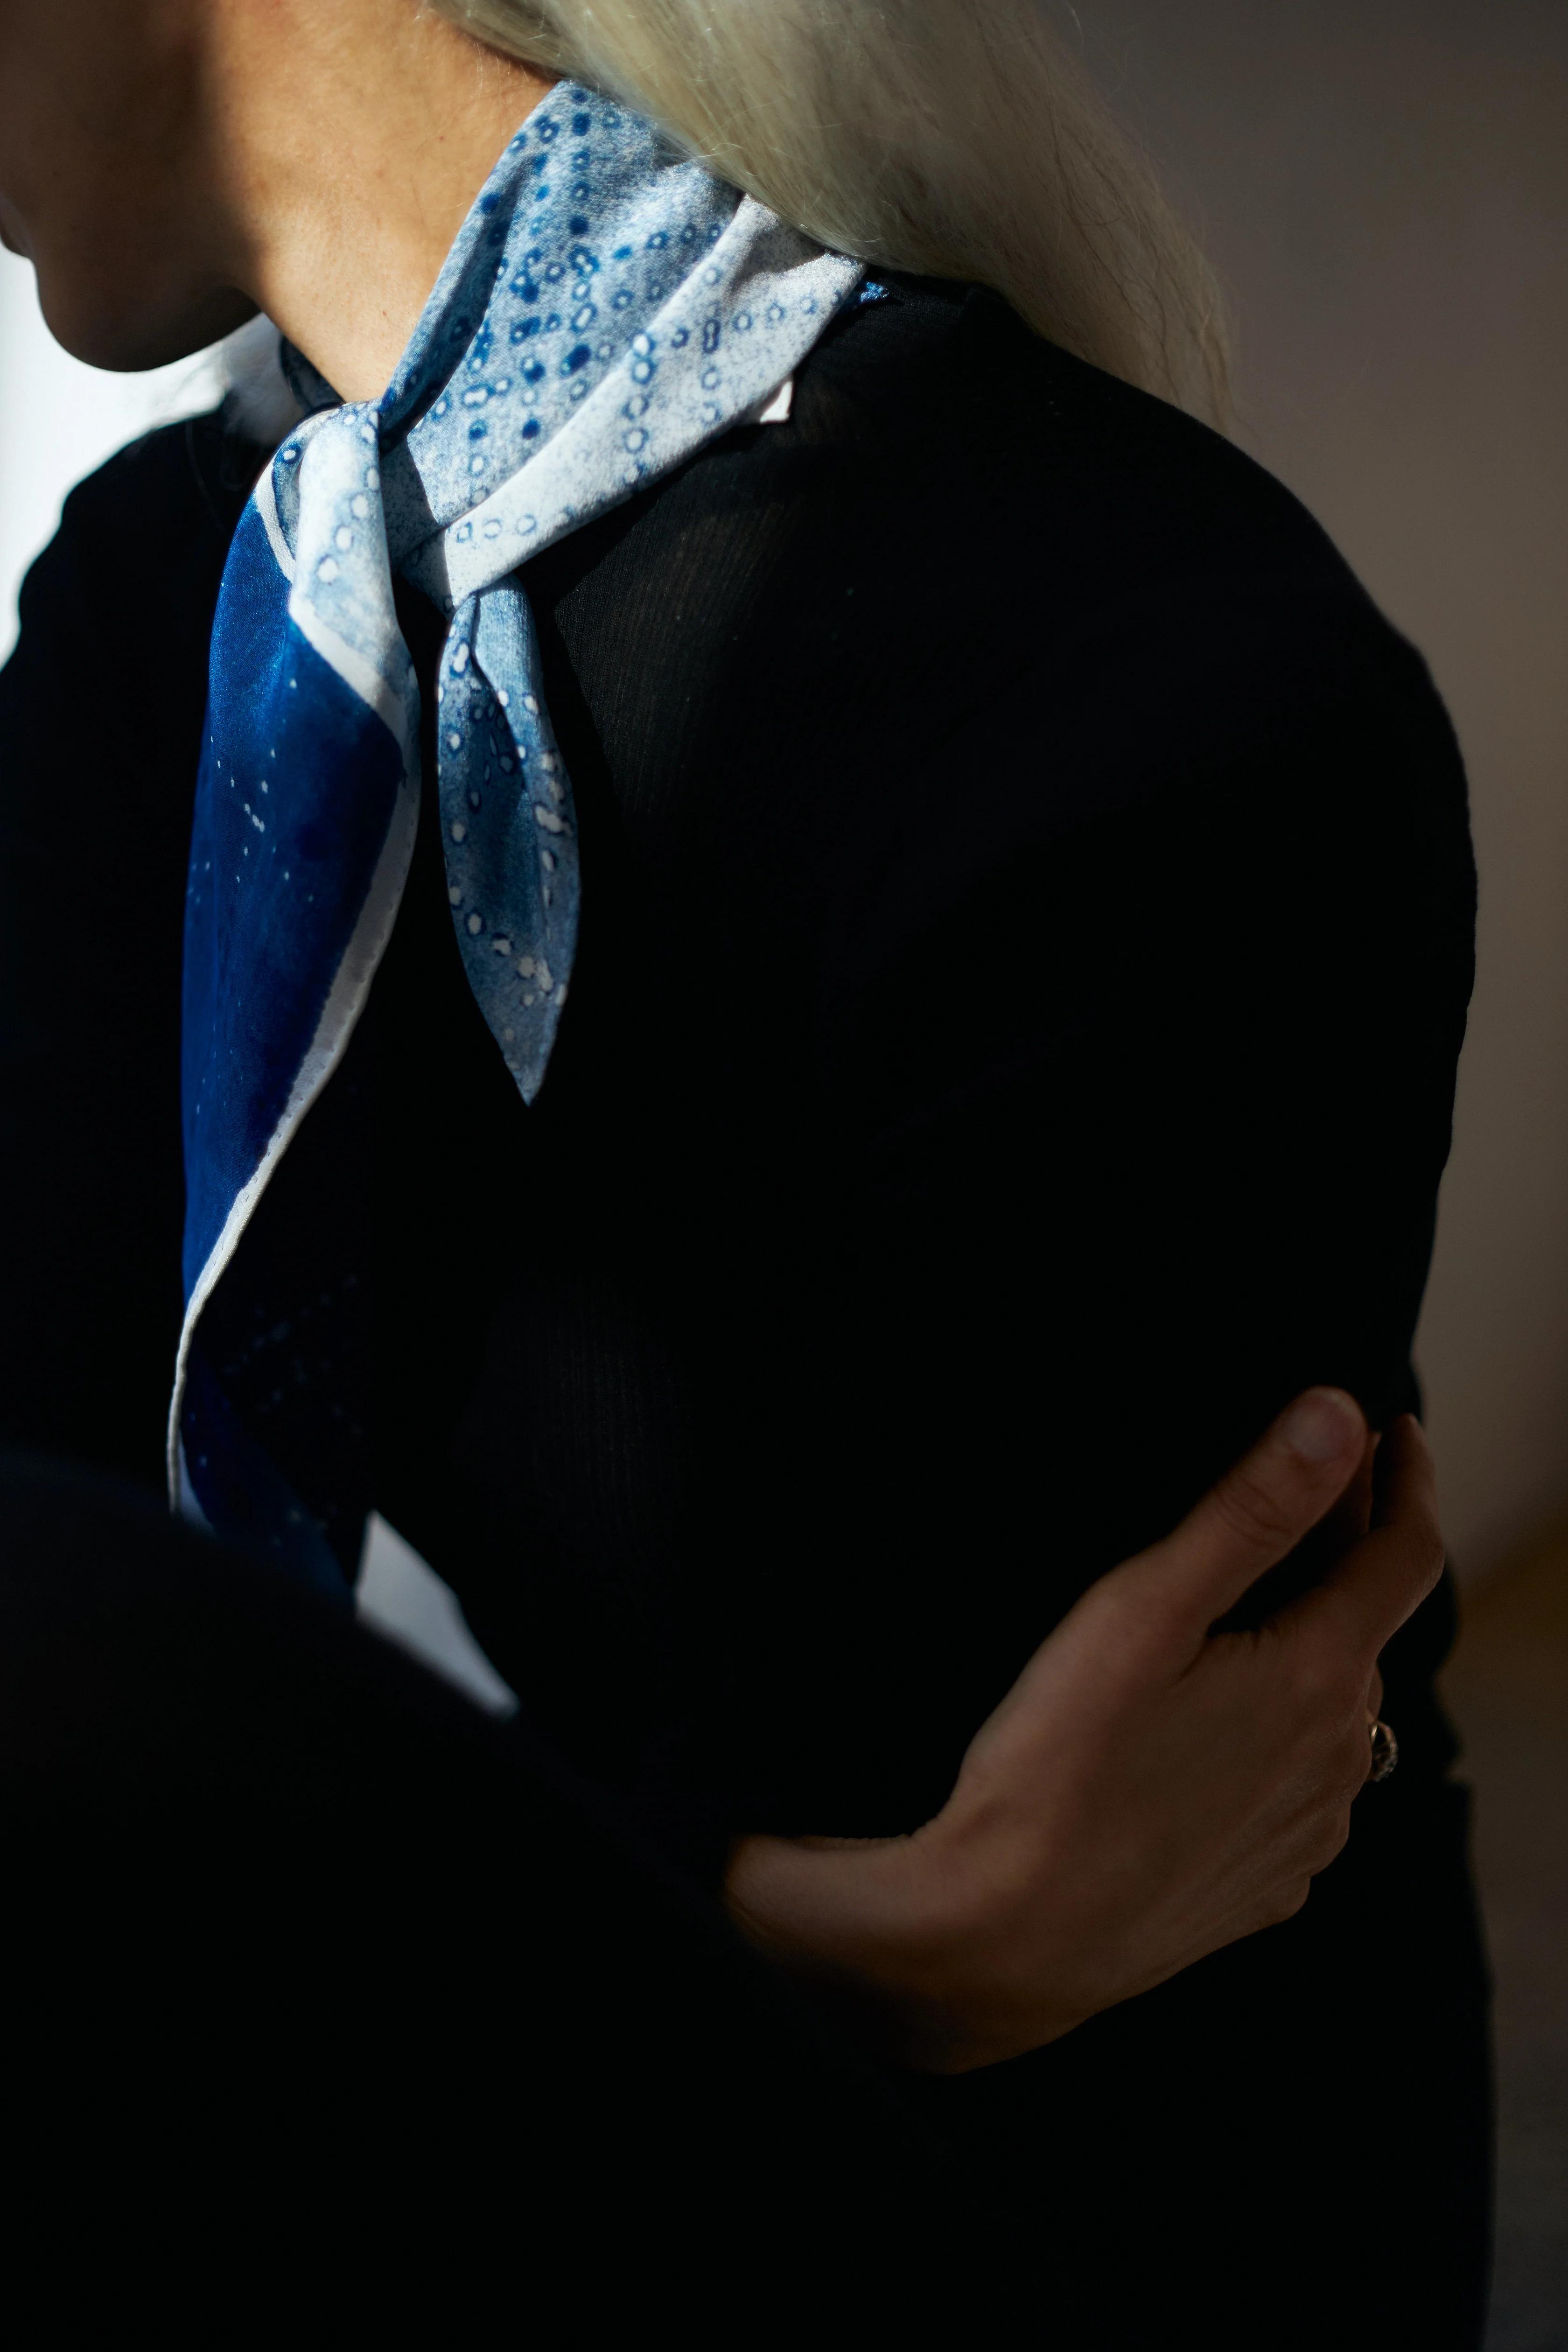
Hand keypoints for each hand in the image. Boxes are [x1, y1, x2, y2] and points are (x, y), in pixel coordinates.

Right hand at [724, 1392, 1441, 2072]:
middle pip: (1366, 1625)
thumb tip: (1337, 1416)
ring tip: (1253, 1610)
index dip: (1406, 1479)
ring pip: (1337, 1710)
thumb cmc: (1058, 1767)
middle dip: (1343, 1554)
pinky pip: (1300, 1787)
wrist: (1009, 1938)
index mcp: (1320, 1677)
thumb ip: (1252, 1508)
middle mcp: (1338, 1758)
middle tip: (1300, 1496)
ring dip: (1313, 1648)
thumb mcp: (1145, 1609)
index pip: (1408, 1554)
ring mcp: (1308, 1831)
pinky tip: (1218, 1728)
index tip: (1394, 1431)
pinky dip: (1281, 1735)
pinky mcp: (1267, 1884)